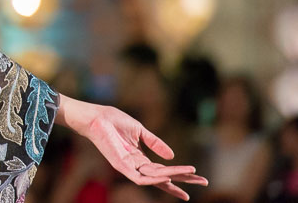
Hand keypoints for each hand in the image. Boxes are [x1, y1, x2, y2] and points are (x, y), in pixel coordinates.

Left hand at [76, 102, 207, 199]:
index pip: (163, 170)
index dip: (180, 175)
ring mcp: (128, 167)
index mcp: (140, 157)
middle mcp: (136, 165)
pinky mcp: (121, 166)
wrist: (96, 117)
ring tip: (191, 175)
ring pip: (155, 178)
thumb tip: (172, 156)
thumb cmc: (113, 121)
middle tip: (203, 182)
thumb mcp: (140, 131)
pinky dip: (155, 178)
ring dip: (174, 177)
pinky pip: (140, 178)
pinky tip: (168, 176)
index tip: (198, 177)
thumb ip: (155, 143)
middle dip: (183, 180)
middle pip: (163, 177)